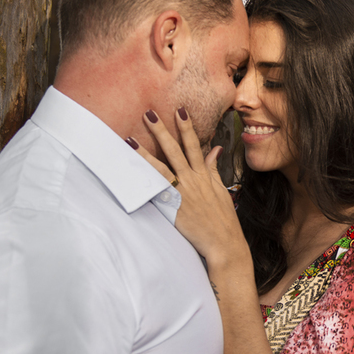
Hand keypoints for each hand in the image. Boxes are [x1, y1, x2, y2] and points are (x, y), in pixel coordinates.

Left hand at [130, 108, 250, 272]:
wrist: (224, 242)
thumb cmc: (223, 219)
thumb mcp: (221, 190)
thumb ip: (214, 169)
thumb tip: (216, 149)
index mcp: (205, 176)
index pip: (194, 146)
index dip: (187, 128)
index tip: (179, 111)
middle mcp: (193, 181)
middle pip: (175, 151)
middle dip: (162, 131)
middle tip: (149, 113)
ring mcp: (183, 194)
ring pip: (161, 168)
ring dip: (144, 153)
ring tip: (130, 139)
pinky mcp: (174, 208)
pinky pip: (156, 191)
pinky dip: (144, 181)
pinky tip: (131, 172)